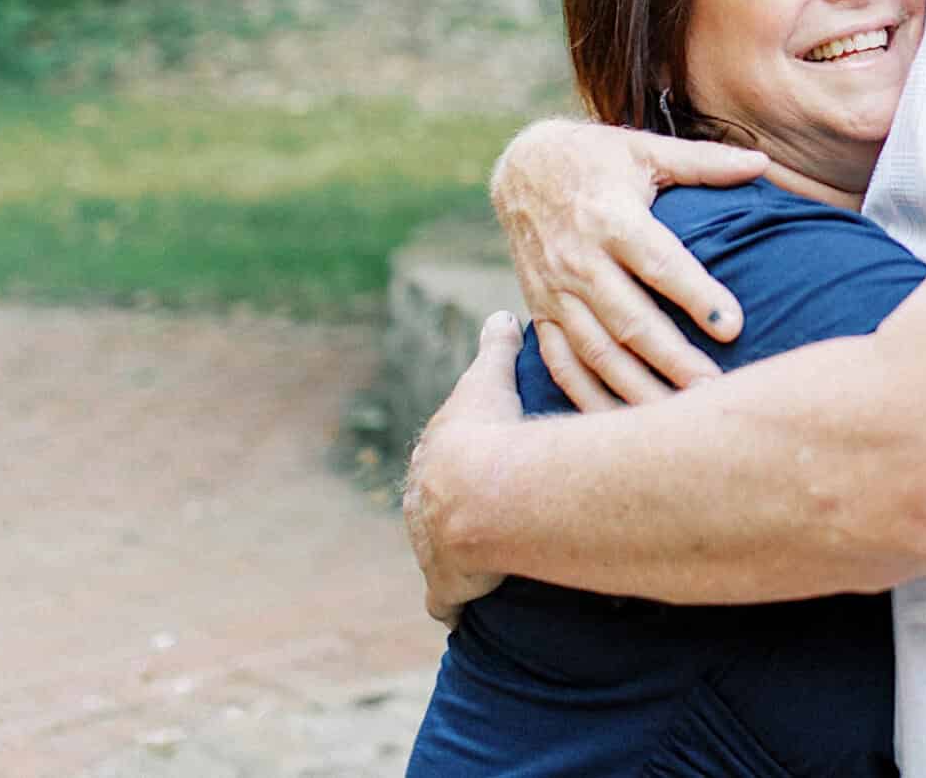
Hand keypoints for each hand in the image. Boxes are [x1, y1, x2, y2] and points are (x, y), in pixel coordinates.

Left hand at [404, 311, 526, 627]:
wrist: (483, 491)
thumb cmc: (488, 430)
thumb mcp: (490, 379)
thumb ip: (497, 347)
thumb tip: (504, 312)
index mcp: (430, 460)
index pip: (436, 463)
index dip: (453, 466)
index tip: (470, 469)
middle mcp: (421, 506)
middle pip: (430, 511)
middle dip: (447, 515)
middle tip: (475, 518)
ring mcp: (430, 549)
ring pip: (435, 556)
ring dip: (452, 561)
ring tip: (477, 564)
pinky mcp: (447, 587)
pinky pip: (445, 603)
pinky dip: (453, 608)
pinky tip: (461, 613)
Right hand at [493, 118, 765, 408]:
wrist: (520, 168)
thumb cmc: (595, 158)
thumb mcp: (644, 149)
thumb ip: (703, 161)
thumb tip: (762, 161)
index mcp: (610, 218)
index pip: (658, 263)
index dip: (695, 294)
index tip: (733, 325)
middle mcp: (579, 261)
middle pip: (630, 320)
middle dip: (673, 359)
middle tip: (717, 390)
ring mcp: (556, 293)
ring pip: (597, 352)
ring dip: (637, 388)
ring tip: (681, 417)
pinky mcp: (542, 313)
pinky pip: (561, 364)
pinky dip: (587, 398)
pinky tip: (620, 426)